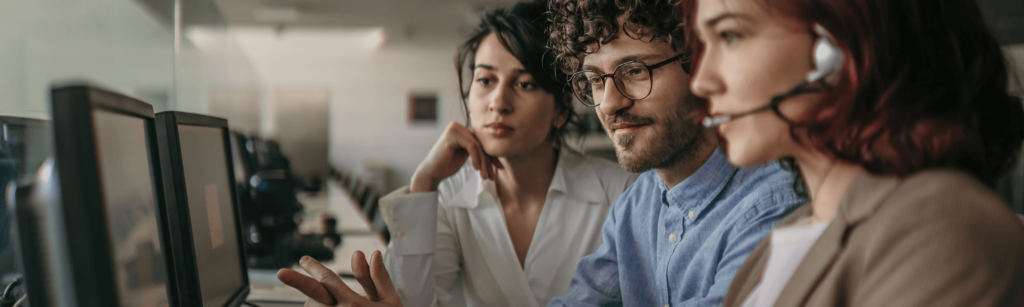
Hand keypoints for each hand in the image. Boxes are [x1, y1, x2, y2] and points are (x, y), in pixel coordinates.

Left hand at [277, 251, 401, 306]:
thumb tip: (372, 255)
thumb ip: (377, 278)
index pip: (329, 280)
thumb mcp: (390, 302)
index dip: (315, 268)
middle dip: (297, 281)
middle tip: (282, 272)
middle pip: (314, 293)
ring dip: (315, 302)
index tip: (304, 260)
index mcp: (354, 305)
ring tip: (328, 302)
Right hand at [410, 122, 498, 192]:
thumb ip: (477, 150)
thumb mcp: (466, 156)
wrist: (432, 173)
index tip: (498, 168)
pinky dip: (476, 158)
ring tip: (484, 175)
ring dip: (484, 162)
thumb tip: (497, 151)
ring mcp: (454, 128)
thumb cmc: (447, 165)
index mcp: (461, 129)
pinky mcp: (452, 135)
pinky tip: (475, 168)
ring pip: (478, 145)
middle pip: (480, 143)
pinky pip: (472, 145)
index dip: (490, 156)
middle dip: (488, 161)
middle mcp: (457, 126)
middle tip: (491, 176)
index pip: (481, 142)